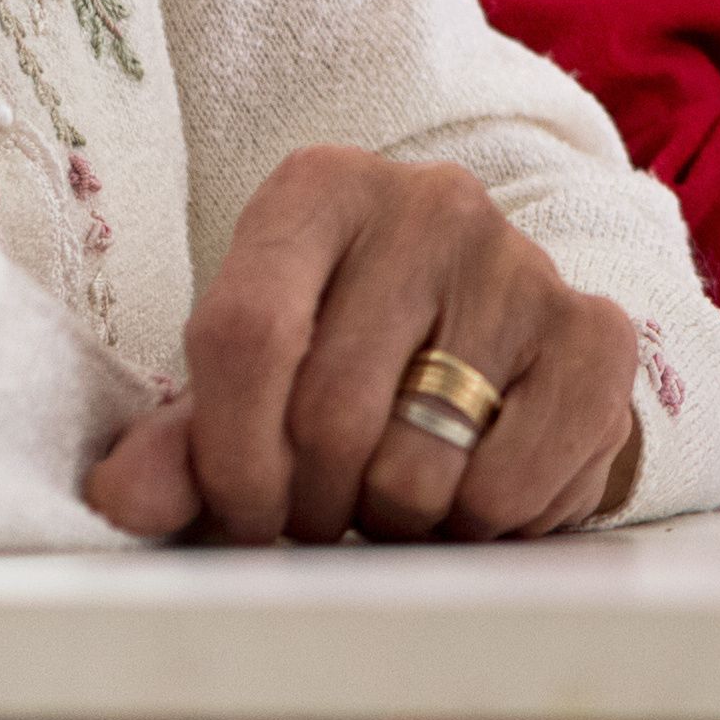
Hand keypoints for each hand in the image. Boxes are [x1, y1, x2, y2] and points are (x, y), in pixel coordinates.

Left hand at [83, 148, 642, 548]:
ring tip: (394, 497)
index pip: (245, 334)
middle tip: (321, 515)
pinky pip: (510, 486)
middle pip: (331, 412)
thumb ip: (179, 443)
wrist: (492, 343)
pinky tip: (470, 491)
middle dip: (312, 506)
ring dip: (393, 523)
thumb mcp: (252, 383)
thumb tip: (122, 498)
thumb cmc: (345, 362)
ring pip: (420, 465)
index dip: (229, 458)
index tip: (241, 514)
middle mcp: (430, 203)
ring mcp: (522, 263)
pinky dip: (477, 528)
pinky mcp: (597, 333)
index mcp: (320, 191)